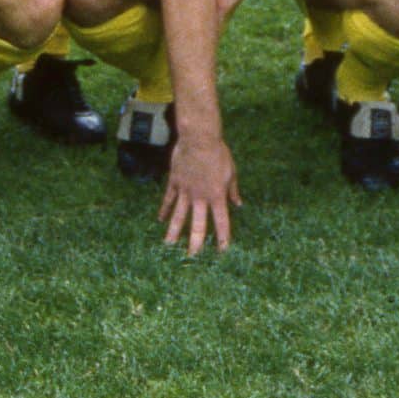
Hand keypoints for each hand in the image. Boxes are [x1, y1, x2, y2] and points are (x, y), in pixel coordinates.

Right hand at [161, 134, 240, 255]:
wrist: (199, 138)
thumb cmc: (218, 153)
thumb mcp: (231, 172)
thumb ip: (233, 190)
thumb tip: (238, 204)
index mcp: (217, 196)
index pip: (221, 222)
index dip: (222, 238)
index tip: (222, 252)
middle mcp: (200, 197)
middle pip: (197, 225)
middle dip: (194, 244)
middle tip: (191, 259)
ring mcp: (185, 191)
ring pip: (178, 216)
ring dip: (173, 232)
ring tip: (168, 247)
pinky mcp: (175, 182)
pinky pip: (168, 199)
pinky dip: (164, 210)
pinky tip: (159, 220)